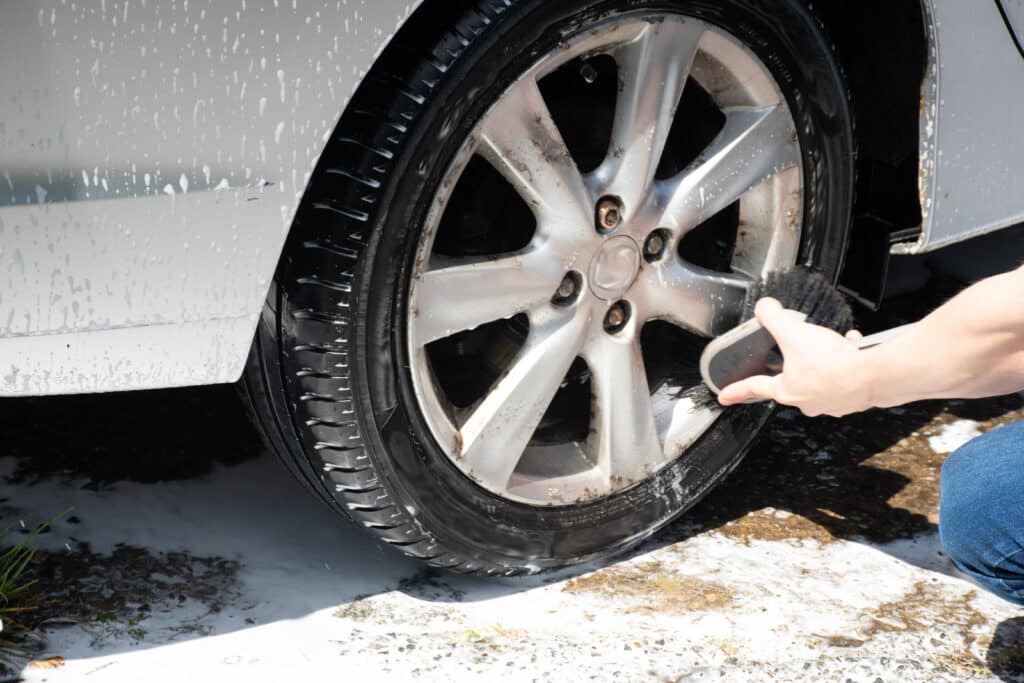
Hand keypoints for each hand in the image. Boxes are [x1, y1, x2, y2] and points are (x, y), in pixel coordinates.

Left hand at [717, 298, 871, 416]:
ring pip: (821, 378)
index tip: (724, 396)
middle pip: (791, 381)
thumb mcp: (794, 334)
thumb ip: (773, 319)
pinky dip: (847, 360)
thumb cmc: (832, 362)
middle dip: (796, 365)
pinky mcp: (852, 399)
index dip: (736, 390)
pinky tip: (853, 347)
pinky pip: (845, 377)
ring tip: (834, 345)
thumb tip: (763, 307)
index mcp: (786, 390)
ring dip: (826, 360)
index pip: (754, 388)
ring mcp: (831, 403)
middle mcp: (807, 402)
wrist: (873, 376)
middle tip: (802, 352)